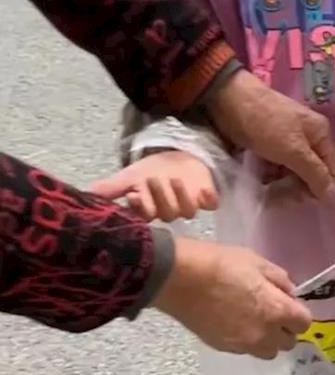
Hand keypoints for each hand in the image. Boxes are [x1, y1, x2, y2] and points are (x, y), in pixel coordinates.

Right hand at [92, 151, 218, 222]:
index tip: (132, 195)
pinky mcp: (207, 200)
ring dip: (179, 196)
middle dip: (158, 198)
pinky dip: (207, 198)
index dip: (139, 208)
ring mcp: (188, 206)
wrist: (180, 158)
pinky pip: (210, 204)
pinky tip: (203, 191)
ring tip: (173, 180)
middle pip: (164, 214)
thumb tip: (85, 193)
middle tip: (151, 181)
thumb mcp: (130, 176)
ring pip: (185, 211)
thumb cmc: (154, 171)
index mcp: (149, 210)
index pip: (143, 216)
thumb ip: (111, 187)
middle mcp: (168, 212)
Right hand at [152, 234, 310, 358]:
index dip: (298, 314)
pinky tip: (233, 323)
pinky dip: (245, 340)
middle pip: (288, 343)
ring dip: (267, 340)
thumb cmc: (220, 264)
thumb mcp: (256, 261)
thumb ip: (279, 279)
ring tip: (253, 321)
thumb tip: (289, 292)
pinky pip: (245, 350)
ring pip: (268, 352)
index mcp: (278, 310)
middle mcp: (265, 334)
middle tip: (271, 313)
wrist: (179, 279)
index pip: (304, 323)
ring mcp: (244, 344)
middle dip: (284, 329)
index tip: (288, 304)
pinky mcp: (224, 348)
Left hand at [207, 70, 334, 199]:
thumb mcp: (293, 150)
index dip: (321, 190)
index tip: (301, 200)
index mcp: (321, 135)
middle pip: (312, 175)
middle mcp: (308, 139)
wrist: (228, 99)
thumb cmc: (265, 123)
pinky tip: (260, 179)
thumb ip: (315, 174)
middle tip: (281, 198)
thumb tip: (334, 197)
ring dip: (283, 185)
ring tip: (268, 189)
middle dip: (299, 189)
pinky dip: (271, 177)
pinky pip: (277, 169)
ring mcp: (288, 142)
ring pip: (294, 174)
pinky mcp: (270, 146)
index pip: (332, 172)